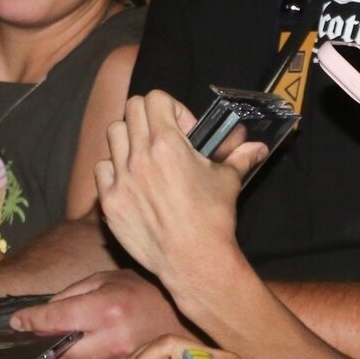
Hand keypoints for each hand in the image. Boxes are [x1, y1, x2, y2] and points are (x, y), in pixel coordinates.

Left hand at [9, 268, 187, 358]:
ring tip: (49, 342)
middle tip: (29, 336)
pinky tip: (73, 351)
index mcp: (105, 309)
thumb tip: (45, 313)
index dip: (31, 321)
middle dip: (44, 344)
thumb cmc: (144, 291)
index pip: (56, 319)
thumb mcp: (106, 279)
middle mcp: (112, 338)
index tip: (17, 322)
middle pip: (63, 351)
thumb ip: (73, 294)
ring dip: (61, 355)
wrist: (184, 315)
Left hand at [93, 91, 264, 283]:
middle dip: (150, 116)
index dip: (172, 108)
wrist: (193, 260)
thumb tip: (257, 147)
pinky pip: (102, 168)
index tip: (185, 129)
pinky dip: (114, 168)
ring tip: (146, 156)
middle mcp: (139, 156)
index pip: (155, 98)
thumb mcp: (228, 181)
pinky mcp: (109, 200)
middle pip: (131, 109)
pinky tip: (132, 180)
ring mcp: (120, 178)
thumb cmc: (213, 219)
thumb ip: (240, 156)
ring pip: (113, 134)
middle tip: (164, 135)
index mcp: (167, 144)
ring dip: (129, 137)